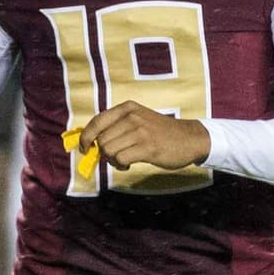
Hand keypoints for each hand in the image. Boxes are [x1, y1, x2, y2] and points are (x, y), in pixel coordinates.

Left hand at [78, 100, 210, 171]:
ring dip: (112, 160)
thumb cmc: (160, 132)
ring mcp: (140, 131)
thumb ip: (117, 126)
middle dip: (104, 152)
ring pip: (109, 150)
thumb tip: (91, 141)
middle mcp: (132, 117)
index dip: (86, 137)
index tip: (84, 148)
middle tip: (116, 157)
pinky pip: (120, 159)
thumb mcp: (138, 119)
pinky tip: (129, 165)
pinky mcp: (148, 147)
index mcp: (127, 108)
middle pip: (102, 140)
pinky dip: (120, 166)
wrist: (189, 138)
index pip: (96, 121)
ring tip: (124, 160)